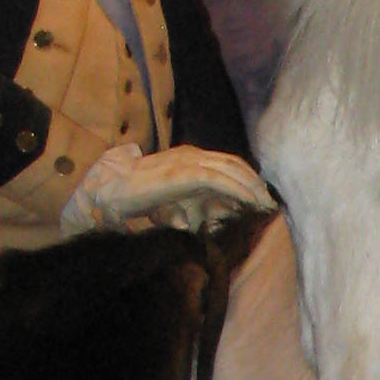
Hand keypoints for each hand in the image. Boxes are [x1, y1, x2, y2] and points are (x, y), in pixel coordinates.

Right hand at [61, 141, 275, 235]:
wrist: (108, 190)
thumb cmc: (132, 200)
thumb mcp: (166, 203)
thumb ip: (183, 208)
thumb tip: (192, 225)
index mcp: (187, 157)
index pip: (225, 163)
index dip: (245, 178)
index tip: (260, 197)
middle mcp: (191, 154)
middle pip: (234, 164)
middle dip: (255, 183)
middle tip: (271, 202)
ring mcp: (188, 160)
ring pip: (232, 169)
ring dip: (253, 187)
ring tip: (267, 204)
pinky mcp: (185, 172)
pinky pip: (220, 179)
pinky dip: (240, 190)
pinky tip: (252, 202)